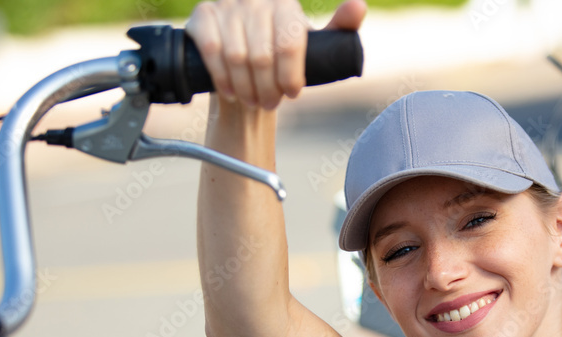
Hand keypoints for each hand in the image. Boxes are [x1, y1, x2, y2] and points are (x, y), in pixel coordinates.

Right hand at [186, 0, 366, 109]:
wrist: (245, 63)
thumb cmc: (283, 56)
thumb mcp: (315, 45)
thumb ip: (340, 29)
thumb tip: (359, 6)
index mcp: (285, 3)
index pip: (289, 42)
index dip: (290, 75)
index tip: (292, 93)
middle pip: (262, 56)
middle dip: (267, 88)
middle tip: (270, 102)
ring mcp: (227, 4)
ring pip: (237, 58)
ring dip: (245, 88)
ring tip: (253, 99)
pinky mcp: (202, 15)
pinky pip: (212, 51)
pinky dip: (222, 78)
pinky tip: (230, 91)